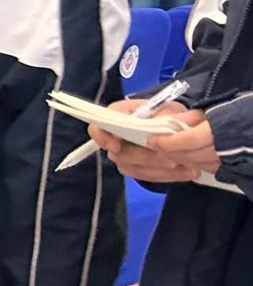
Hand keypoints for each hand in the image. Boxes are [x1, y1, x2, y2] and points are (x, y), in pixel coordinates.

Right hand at [91, 98, 206, 182]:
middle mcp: (116, 137)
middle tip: (171, 160)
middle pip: (119, 153)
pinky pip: (145, 176)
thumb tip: (174, 123)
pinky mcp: (134, 168)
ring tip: (184, 167)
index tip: (117, 146)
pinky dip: (166, 175)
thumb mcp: (172, 109)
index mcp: (120, 116)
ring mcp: (124, 155)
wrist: (178, 129)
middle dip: (146, 158)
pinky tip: (184, 173)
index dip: (104, 138)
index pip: (99, 127)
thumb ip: (170, 116)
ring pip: (133, 167)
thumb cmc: (169, 115)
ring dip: (159, 169)